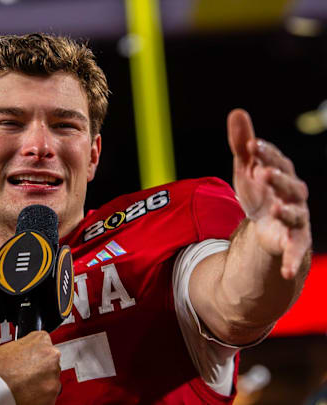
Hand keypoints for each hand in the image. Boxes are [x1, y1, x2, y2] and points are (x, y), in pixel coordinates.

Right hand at [0, 331, 60, 404]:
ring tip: (20, 386)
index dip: (32, 354)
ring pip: (49, 382)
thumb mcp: (6, 347)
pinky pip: (47, 398)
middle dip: (38, 370)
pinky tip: (23, 396)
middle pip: (49, 364)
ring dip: (38, 385)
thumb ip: (21, 349)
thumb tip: (20, 356)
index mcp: (41, 339)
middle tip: (21, 375)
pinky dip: (37, 398)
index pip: (43, 344)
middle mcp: (51, 357)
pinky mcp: (51, 398)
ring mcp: (53, 379)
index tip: (26, 361)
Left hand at [227, 108, 311, 278]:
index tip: (251, 144)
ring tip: (274, 208)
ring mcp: (296, 219)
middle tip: (262, 171)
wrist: (268, 227)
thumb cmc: (260, 192)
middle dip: (278, 178)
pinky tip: (287, 271)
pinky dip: (293, 260)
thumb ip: (242, 144)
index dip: (266, 152)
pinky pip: (296, 251)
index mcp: (282, 175)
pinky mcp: (295, 242)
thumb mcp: (246, 169)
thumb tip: (237, 112)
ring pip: (296, 214)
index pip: (276, 160)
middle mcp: (294, 196)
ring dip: (287, 211)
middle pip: (290, 185)